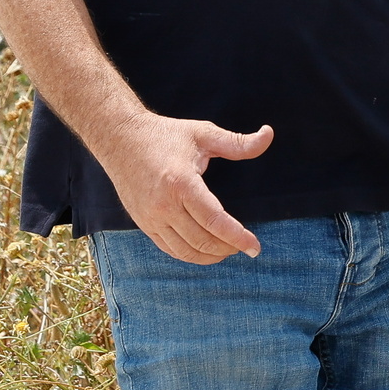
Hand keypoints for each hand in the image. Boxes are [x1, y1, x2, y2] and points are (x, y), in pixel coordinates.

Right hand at [93, 113, 273, 264]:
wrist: (120, 138)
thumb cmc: (165, 134)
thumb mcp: (203, 133)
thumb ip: (238, 142)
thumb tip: (268, 135)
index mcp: (181, 183)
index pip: (215, 221)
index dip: (238, 237)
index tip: (255, 247)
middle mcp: (164, 205)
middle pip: (202, 241)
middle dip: (228, 248)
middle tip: (245, 246)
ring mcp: (151, 218)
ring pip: (186, 252)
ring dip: (211, 256)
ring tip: (228, 250)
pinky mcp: (143, 223)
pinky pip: (170, 249)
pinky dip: (190, 254)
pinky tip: (205, 249)